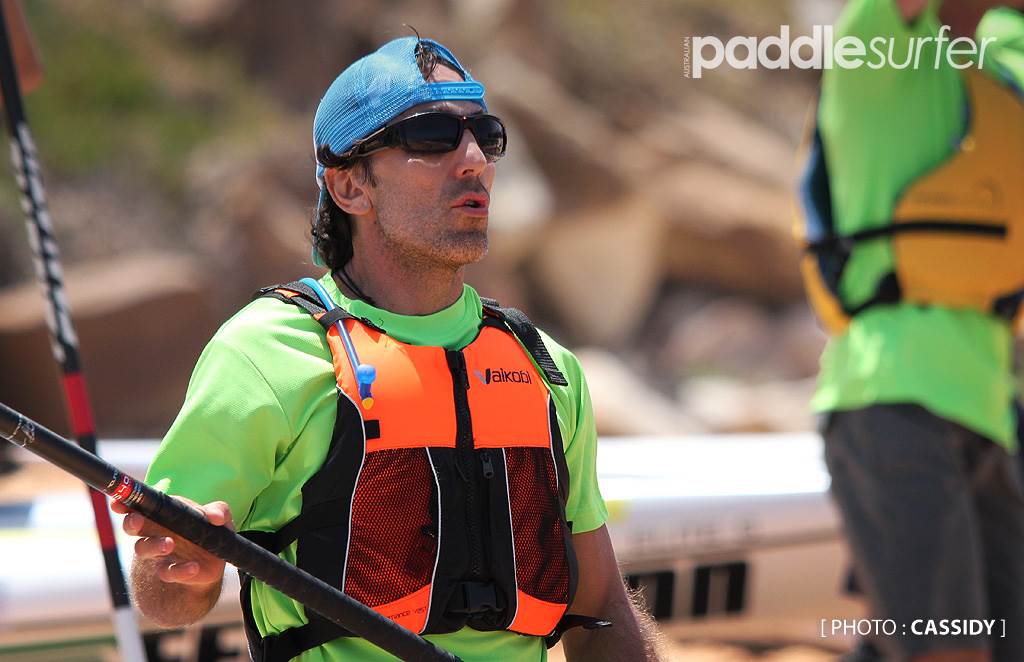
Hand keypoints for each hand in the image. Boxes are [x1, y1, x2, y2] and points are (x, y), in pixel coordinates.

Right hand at [112, 496, 233, 587]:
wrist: (213, 564)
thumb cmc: (210, 531)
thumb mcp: (220, 518)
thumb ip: (219, 511)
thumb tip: (215, 517)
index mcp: (164, 514)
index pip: (142, 505)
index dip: (127, 502)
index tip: (119, 502)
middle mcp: (155, 532)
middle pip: (133, 526)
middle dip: (132, 522)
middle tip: (138, 521)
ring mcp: (160, 553)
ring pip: (145, 549)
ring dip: (155, 545)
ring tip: (169, 544)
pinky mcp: (170, 572)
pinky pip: (168, 572)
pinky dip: (180, 571)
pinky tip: (193, 568)